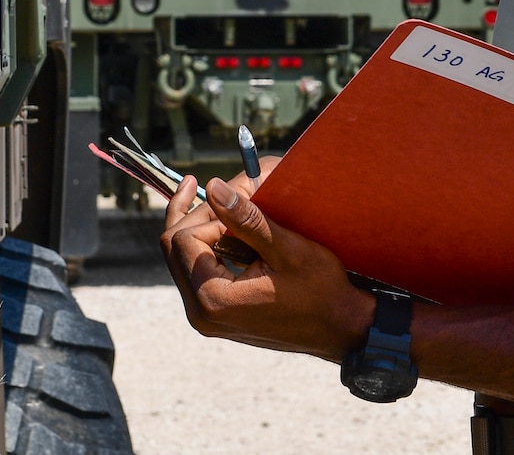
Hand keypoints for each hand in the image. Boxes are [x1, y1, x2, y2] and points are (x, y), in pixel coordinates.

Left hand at [158, 167, 374, 362]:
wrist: (340, 328)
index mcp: (214, 299)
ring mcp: (206, 317)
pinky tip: (220, 226)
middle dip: (195, 213)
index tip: (240, 198)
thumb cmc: (320, 290)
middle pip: (173, 248)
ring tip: (215, 198)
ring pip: (180, 259)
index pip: (184, 239)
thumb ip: (247, 219)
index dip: (208, 212)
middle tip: (216, 185)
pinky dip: (205, 246)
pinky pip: (194, 272)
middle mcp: (201, 313)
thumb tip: (213, 186)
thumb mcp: (287, 249)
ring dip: (197, 226)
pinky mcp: (215, 314)